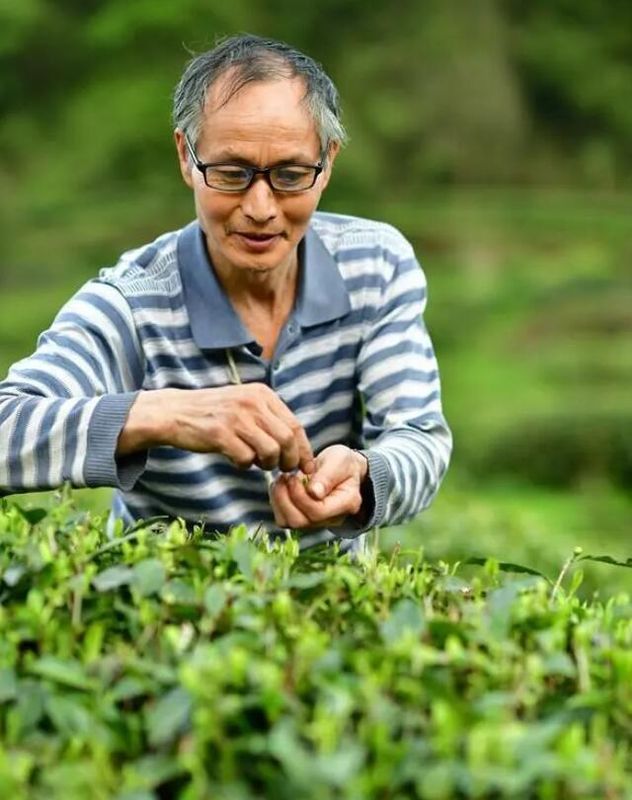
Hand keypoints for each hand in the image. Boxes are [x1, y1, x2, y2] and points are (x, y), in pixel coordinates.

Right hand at [117, 385, 314, 472]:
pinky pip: (246, 459)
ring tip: (255, 462)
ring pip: (270, 451)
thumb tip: (297, 447)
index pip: (295, 425)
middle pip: (287, 440)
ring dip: (266, 464)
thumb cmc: (214, 414)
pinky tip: (235, 459)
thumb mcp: (245, 404)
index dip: (303, 450)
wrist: (175, 412)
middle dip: (288, 460)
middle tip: (280, 469)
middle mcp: (252, 402)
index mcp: (262, 394)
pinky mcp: (220, 433)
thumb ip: (269, 419)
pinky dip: (244, 465)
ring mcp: (236, 417)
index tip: (305, 466)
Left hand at [270, 444, 367, 528]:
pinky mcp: (303, 518)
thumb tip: (314, 493)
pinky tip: (282, 486)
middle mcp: (331, 518)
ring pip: (288, 522)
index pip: (317, 512)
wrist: (340, 467)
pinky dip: (277, 502)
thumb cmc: (341, 463)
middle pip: (300, 522)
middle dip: (286, 499)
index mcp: (346, 503)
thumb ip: (327, 476)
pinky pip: (283, 519)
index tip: (295, 477)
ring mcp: (316, 522)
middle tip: (286, 477)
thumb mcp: (339, 460)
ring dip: (279, 500)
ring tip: (283, 480)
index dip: (300, 496)